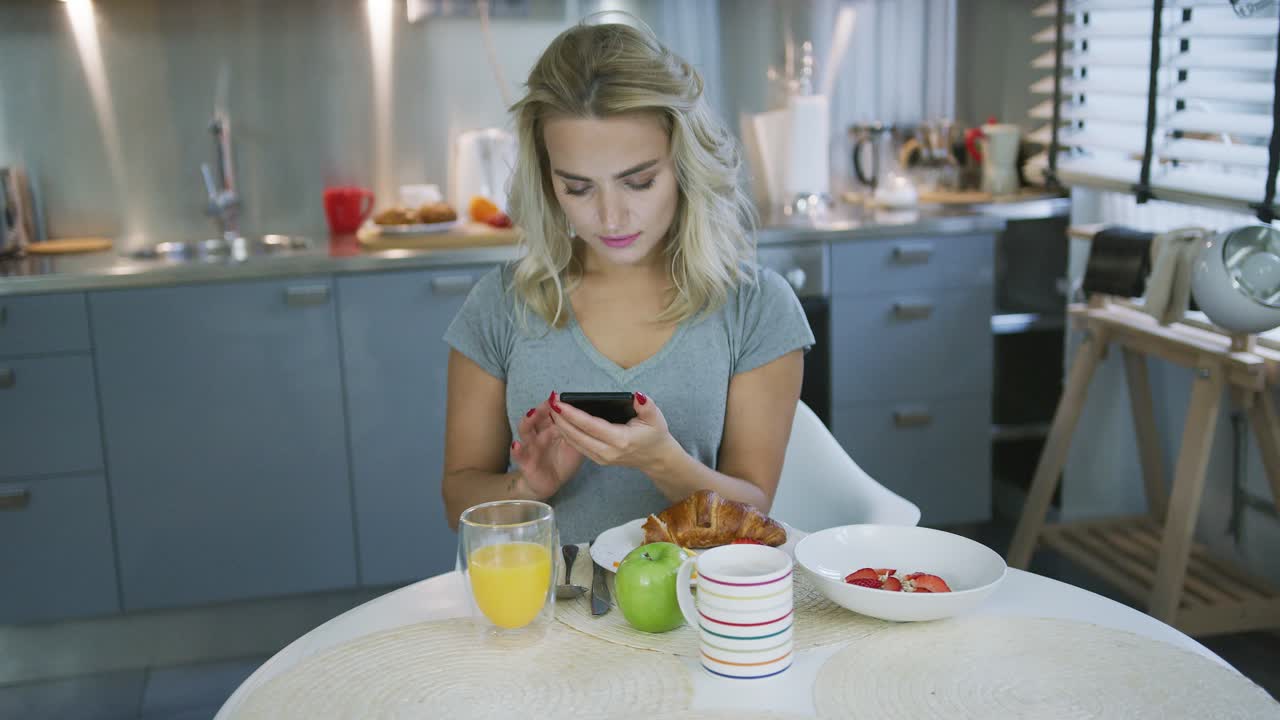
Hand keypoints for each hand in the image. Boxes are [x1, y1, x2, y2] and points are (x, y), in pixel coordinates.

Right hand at [511, 392, 584, 499]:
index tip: (560, 396)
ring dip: (527, 421)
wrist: (550, 482)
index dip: (555, 405)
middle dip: (543, 408)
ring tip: (532, 414)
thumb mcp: (576, 446)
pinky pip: (519, 455)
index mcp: (552, 427)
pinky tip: (517, 445)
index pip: (552, 412)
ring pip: (525, 430)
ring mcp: (530, 446)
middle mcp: (539, 433)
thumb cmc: (563, 461)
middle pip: (538, 417)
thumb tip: (593, 418)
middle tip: (550, 402)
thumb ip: (580, 432)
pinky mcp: (524, 461)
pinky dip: (517, 450)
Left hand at [550, 391, 678, 473]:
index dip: (572, 414)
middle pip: (577, 435)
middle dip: (561, 419)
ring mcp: (602, 458)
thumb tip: (637, 395)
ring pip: (575, 442)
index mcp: (620, 440)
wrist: (656, 458)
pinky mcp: (599, 460)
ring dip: (561, 427)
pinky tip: (560, 422)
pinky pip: (578, 446)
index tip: (559, 403)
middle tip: (550, 403)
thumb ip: (646, 405)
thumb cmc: (655, 434)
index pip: (590, 425)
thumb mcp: (655, 417)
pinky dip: (567, 434)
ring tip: (551, 410)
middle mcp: (608, 451)